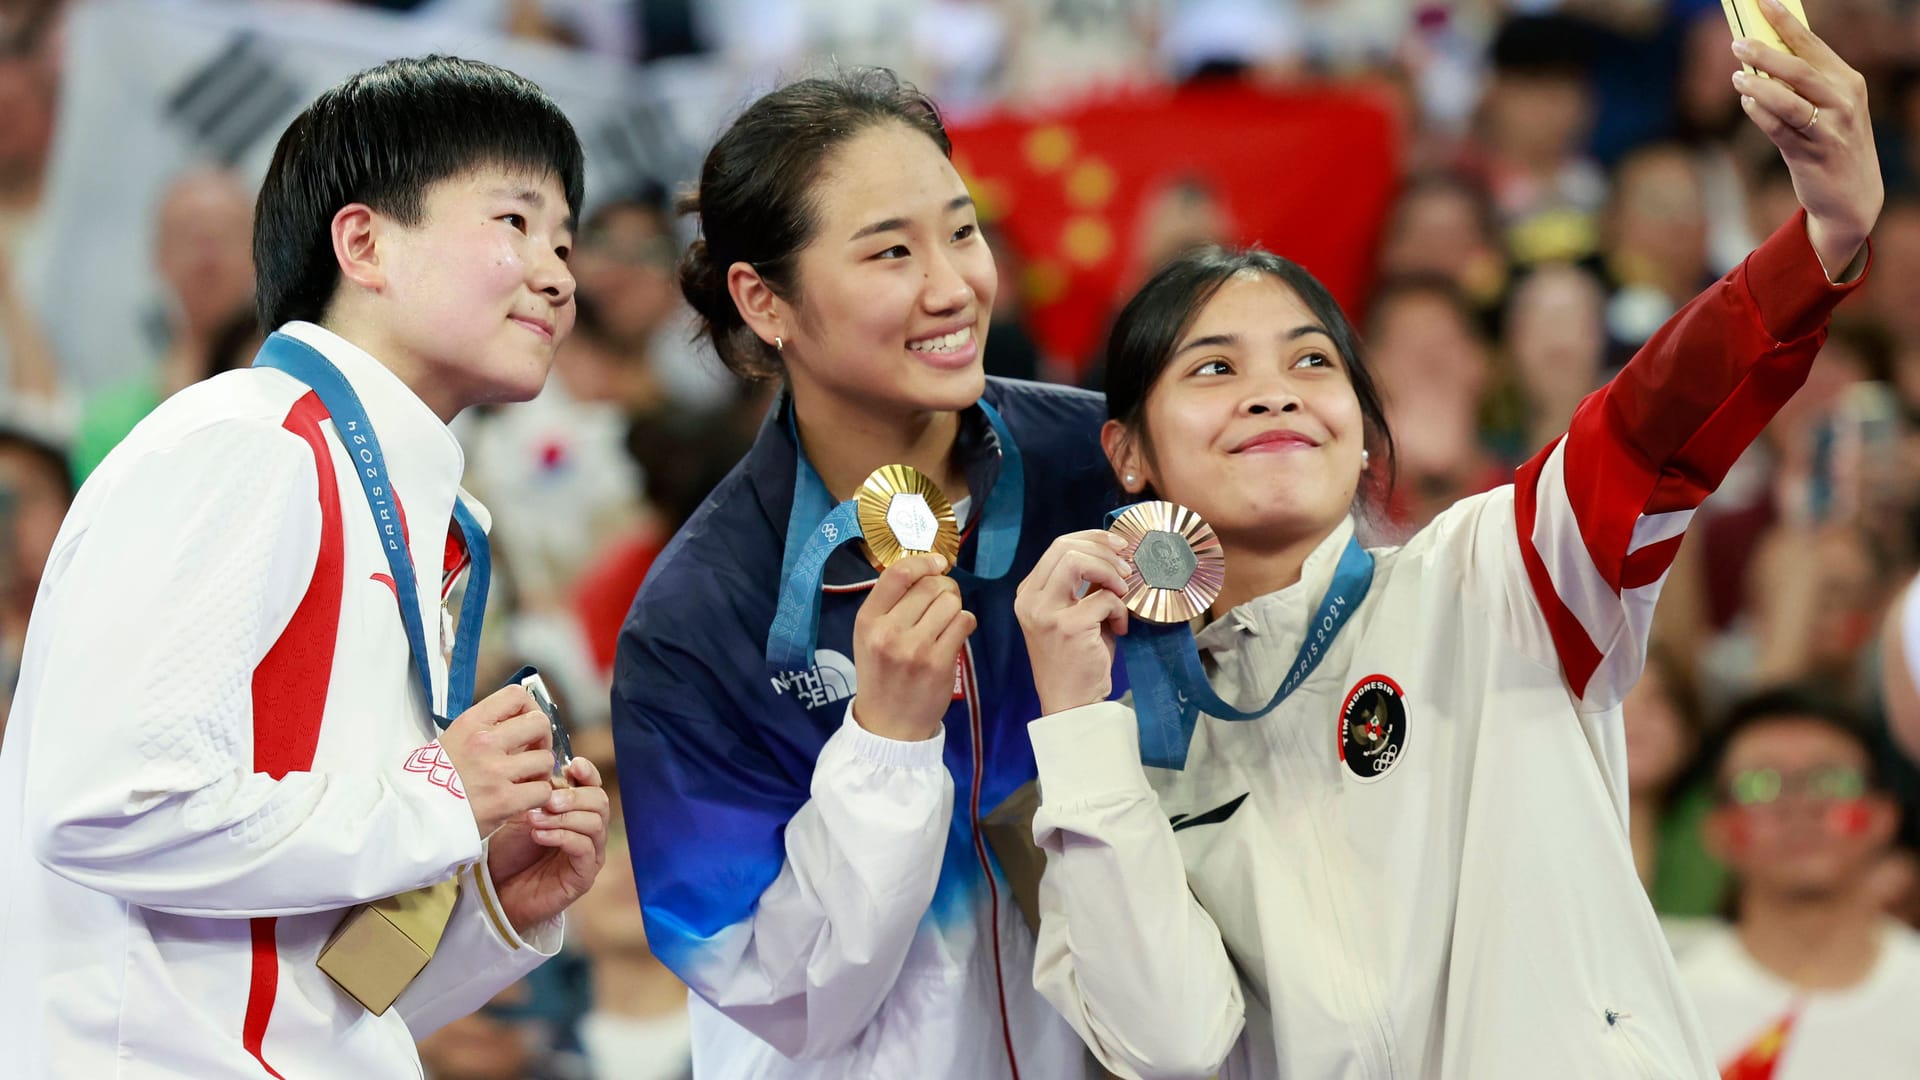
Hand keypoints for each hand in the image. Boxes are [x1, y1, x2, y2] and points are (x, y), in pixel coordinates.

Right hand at [439, 685, 555, 836]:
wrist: (412, 816)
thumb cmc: (429, 782)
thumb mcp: (450, 741)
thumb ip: (482, 731)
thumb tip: (512, 724)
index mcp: (470, 724)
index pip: (516, 696)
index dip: (530, 708)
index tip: (528, 722)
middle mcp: (484, 742)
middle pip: (540, 723)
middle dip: (543, 738)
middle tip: (534, 752)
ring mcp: (495, 771)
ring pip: (546, 759)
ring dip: (541, 772)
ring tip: (528, 780)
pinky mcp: (504, 801)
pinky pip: (542, 791)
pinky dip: (539, 797)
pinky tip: (525, 800)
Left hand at [488, 756, 611, 933]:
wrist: (496, 891)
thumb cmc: (509, 851)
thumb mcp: (521, 813)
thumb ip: (538, 792)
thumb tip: (545, 764)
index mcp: (576, 811)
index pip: (593, 785)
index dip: (587, 773)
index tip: (572, 765)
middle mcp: (589, 830)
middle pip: (600, 801)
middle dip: (574, 796)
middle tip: (548, 798)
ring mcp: (590, 854)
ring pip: (596, 823)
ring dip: (565, 816)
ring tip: (536, 819)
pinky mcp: (584, 876)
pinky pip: (585, 848)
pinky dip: (563, 836)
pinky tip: (540, 835)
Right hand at [850, 554, 974, 741]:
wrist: (889, 725)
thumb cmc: (881, 674)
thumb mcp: (869, 637)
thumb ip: (891, 604)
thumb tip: (928, 570)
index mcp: (867, 620)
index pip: (898, 574)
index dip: (923, 562)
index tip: (938, 563)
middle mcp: (888, 631)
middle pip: (931, 586)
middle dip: (944, 587)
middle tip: (943, 601)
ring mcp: (915, 648)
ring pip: (951, 602)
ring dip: (954, 607)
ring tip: (945, 621)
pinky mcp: (939, 663)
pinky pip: (964, 622)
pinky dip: (964, 623)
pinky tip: (953, 635)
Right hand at [1013, 530, 1131, 714]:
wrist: (1071, 703)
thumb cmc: (1077, 660)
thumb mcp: (1073, 615)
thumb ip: (1085, 586)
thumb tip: (1114, 556)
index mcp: (1029, 594)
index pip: (1058, 546)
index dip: (1092, 539)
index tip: (1118, 546)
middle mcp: (1029, 600)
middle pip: (1065, 547)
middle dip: (1104, 550)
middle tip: (1127, 567)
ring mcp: (1045, 613)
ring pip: (1078, 561)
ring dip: (1110, 571)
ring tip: (1124, 591)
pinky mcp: (1067, 627)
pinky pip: (1103, 598)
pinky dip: (1119, 609)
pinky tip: (1120, 627)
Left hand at [1732, 0, 1881, 274]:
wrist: (1852, 195)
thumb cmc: (1832, 141)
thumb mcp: (1831, 106)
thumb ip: (1805, 83)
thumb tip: (1763, 55)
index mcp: (1848, 82)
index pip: (1814, 45)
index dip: (1785, 23)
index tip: (1762, 3)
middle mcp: (1843, 102)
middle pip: (1799, 69)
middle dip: (1766, 54)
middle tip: (1737, 44)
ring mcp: (1829, 129)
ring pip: (1788, 100)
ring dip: (1758, 85)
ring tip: (1737, 76)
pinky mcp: (1811, 154)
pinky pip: (1779, 129)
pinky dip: (1759, 114)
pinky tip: (1747, 103)